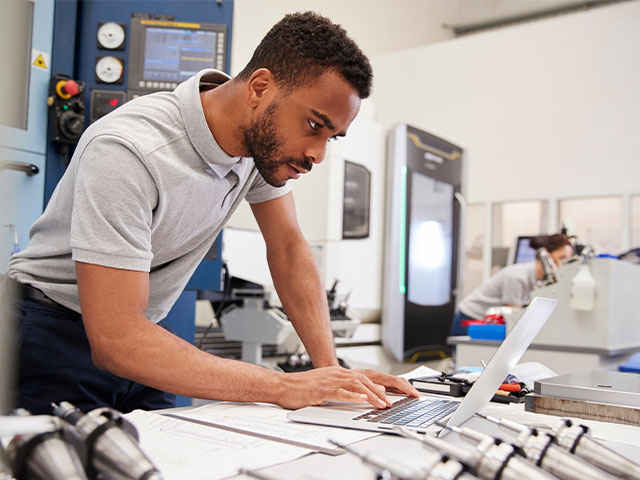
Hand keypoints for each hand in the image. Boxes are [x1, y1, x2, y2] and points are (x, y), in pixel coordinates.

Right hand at [275, 366, 419, 409]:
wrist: (284, 386)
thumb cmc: (305, 388)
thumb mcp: (331, 386)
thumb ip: (350, 388)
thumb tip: (370, 391)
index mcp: (343, 372)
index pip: (372, 375)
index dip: (390, 382)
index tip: (406, 390)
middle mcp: (339, 373)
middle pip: (369, 378)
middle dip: (389, 387)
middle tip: (403, 397)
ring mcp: (331, 380)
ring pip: (357, 384)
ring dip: (373, 394)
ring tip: (384, 404)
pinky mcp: (321, 389)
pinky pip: (339, 391)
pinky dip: (352, 395)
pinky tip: (361, 399)